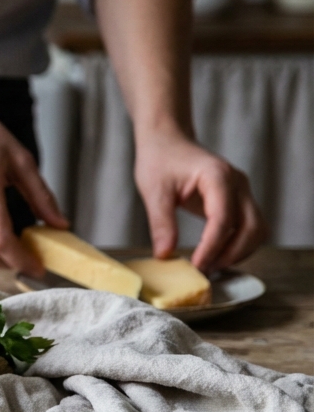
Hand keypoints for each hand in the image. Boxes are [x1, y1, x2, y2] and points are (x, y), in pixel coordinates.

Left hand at [133, 133, 265, 271]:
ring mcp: (242, 191)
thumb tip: (165, 255)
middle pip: (252, 227)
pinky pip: (249, 227)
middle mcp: (238, 183)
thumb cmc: (160, 160)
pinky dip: (238, 244)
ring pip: (256, 230)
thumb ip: (161, 223)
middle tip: (205, 270)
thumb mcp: (154, 191)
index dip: (212, 247)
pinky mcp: (238, 199)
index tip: (197, 266)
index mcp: (217, 177)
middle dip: (231, 253)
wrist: (168, 141)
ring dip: (239, 251)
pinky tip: (215, 254)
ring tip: (210, 265)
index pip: (223, 219)